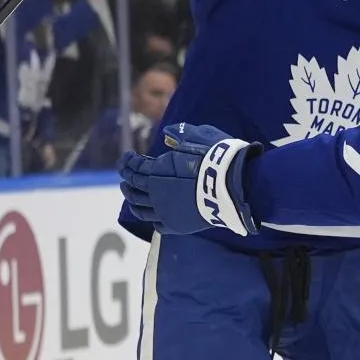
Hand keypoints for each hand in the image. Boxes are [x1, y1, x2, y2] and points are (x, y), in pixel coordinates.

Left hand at [118, 123, 262, 235]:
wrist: (233, 185)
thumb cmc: (217, 158)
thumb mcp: (199, 136)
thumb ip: (181, 135)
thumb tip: (168, 134)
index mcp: (156, 171)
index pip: (134, 167)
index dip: (128, 161)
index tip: (127, 157)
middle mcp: (155, 193)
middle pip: (133, 188)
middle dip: (127, 180)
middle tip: (126, 176)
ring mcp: (164, 211)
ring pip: (140, 209)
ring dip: (132, 200)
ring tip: (131, 196)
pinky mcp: (177, 225)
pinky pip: (156, 224)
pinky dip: (150, 218)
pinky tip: (151, 214)